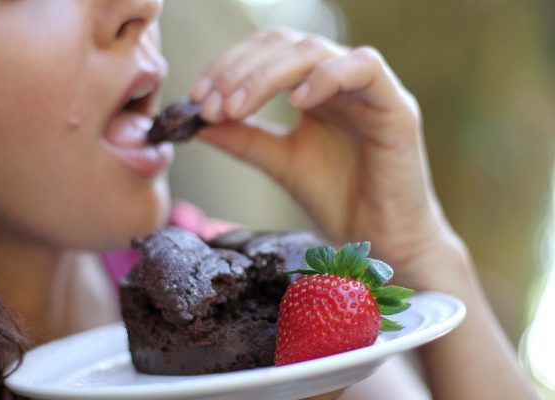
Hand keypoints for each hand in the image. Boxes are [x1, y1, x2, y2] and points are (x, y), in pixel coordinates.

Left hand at [191, 29, 454, 284]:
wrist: (381, 242)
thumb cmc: (338, 201)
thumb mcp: (280, 163)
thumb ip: (244, 139)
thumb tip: (198, 123)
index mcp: (314, 90)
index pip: (267, 53)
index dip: (228, 66)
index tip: (197, 98)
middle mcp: (340, 81)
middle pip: (284, 46)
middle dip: (239, 70)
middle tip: (210, 104)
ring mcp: (369, 90)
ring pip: (315, 52)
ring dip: (267, 74)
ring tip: (236, 107)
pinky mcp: (396, 107)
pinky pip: (364, 68)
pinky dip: (326, 77)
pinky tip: (296, 103)